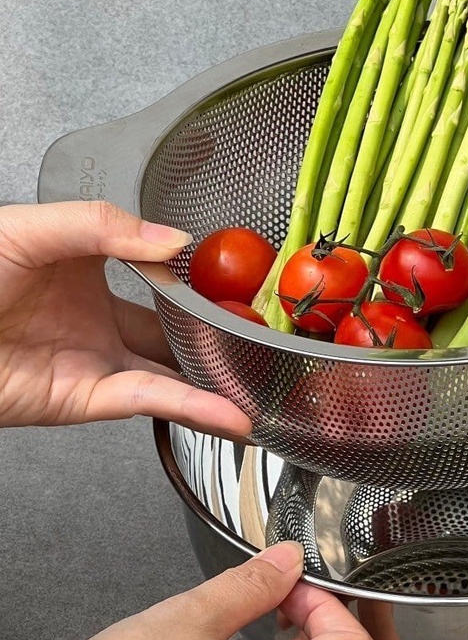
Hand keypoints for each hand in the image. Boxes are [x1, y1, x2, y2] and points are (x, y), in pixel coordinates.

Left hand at [0, 200, 249, 435]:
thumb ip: (103, 226)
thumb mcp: (32, 228)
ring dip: (215, 385)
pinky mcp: (86, 398)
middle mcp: (96, 321)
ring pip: (169, 374)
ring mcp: (94, 361)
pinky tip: (228, 414)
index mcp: (87, 273)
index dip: (195, 279)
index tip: (232, 280)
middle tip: (258, 339)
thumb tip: (171, 240)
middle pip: (170, 332)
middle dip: (212, 338)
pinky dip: (193, 410)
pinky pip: (149, 401)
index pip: (157, 276)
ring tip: (262, 387)